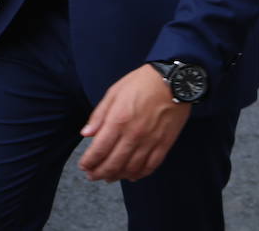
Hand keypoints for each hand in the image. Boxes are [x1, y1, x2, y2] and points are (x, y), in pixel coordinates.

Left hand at [77, 65, 191, 182]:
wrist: (174, 81)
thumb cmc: (141, 83)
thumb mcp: (114, 92)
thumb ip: (99, 115)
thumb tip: (86, 134)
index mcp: (118, 120)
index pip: (99, 149)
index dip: (89, 162)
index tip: (83, 166)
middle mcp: (133, 135)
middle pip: (113, 163)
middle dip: (99, 173)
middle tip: (92, 176)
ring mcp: (150, 142)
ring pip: (131, 168)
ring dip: (117, 176)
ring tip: (109, 177)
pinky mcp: (164, 145)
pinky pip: (150, 166)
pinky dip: (139, 174)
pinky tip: (131, 176)